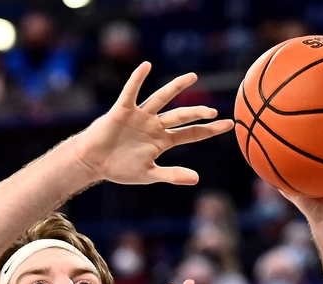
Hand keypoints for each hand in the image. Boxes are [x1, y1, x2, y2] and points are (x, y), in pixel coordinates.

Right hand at [72, 63, 234, 185]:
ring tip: (192, 77)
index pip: (191, 134)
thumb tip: (196, 179)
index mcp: (162, 140)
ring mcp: (140, 116)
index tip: (229, 124)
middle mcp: (154, 125)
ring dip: (176, 88)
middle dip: (197, 113)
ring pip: (162, 99)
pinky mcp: (123, 111)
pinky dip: (137, 80)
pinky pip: (131, 93)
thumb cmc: (119, 168)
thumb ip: (172, 175)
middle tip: (213, 111)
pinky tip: (146, 66)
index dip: (209, 130)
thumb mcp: (148, 174)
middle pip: (181, 116)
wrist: (93, 162)